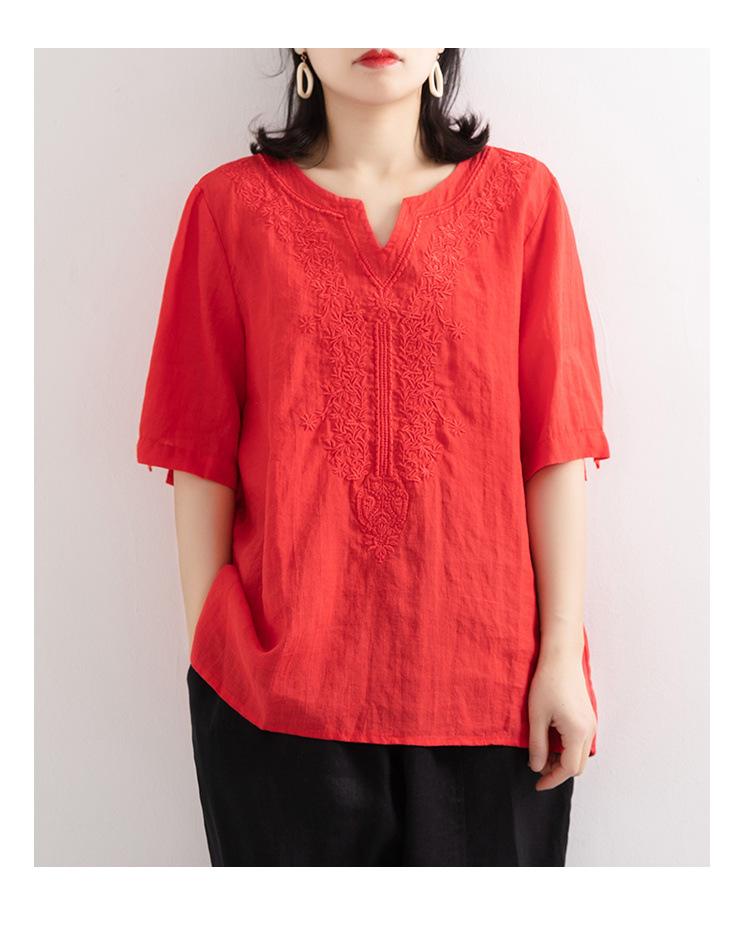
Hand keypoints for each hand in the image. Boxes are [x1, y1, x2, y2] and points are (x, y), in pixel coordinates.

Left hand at [527, 648, 596, 790]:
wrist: (561, 657)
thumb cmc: (548, 682)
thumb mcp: (537, 716)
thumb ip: (538, 745)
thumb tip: (537, 767)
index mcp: (578, 733)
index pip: (568, 769)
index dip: (552, 779)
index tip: (537, 784)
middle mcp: (589, 730)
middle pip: (578, 766)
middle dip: (558, 771)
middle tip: (538, 767)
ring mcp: (591, 723)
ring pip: (581, 754)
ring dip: (564, 760)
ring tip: (543, 753)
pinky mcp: (588, 716)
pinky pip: (582, 742)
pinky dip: (568, 749)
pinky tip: (552, 740)